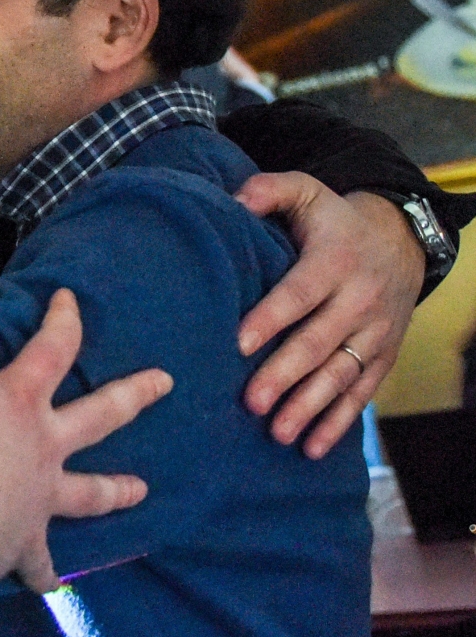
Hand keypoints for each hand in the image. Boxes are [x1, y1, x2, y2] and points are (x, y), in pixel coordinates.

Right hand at [0, 290, 168, 618]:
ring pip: (90, 493)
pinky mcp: (23, 545)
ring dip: (116, 491)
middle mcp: (42, 447)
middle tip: (166, 382)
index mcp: (17, 401)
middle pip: (99, 415)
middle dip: (134, 395)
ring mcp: (39, 498)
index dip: (63, 321)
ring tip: (141, 491)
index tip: (71, 300)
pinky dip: (45, 575)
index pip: (50, 349)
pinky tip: (52, 585)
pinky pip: (40, 565)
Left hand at [235, 173, 422, 457]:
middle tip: (251, 402)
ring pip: (341, 374)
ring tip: (279, 433)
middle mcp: (359, 299)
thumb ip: (270, 190)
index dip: (271, 317)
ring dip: (310, 406)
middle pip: (319, 342)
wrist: (401, 241)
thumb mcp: (307, 192)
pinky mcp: (384, 355)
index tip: (239, 343)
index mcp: (334, 261)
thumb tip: (235, 198)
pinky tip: (313, 447)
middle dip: (285, 374)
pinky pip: (363, 392)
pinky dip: (339, 421)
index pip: (299, 293)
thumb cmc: (334, 221)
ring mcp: (376, 331)